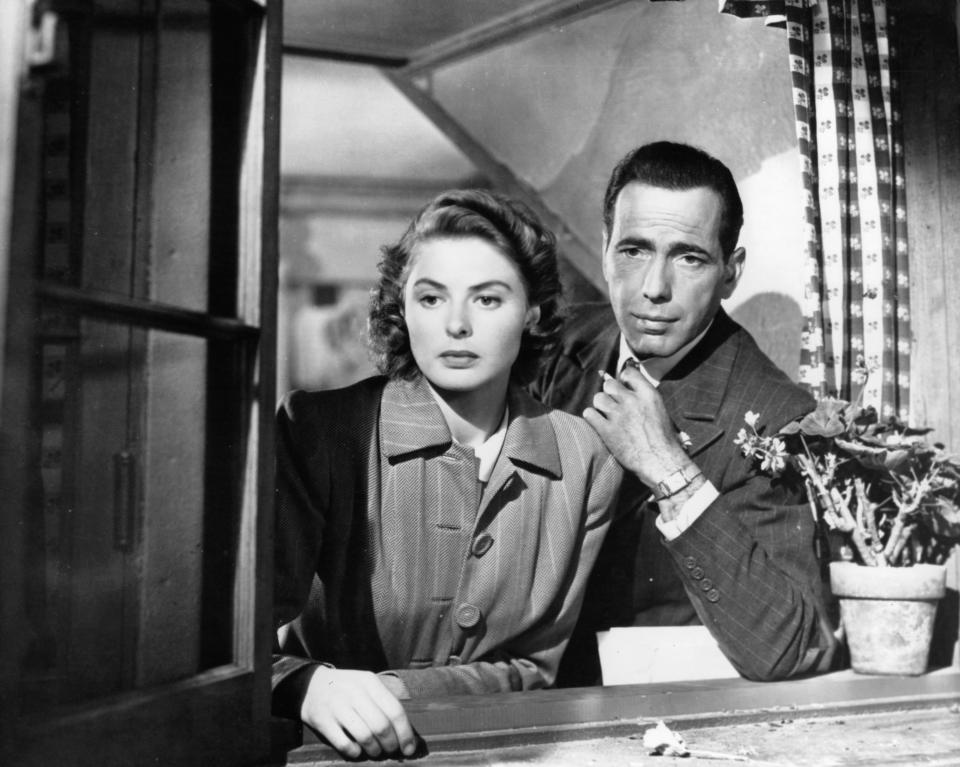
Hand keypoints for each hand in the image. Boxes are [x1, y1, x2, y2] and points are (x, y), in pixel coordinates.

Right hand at [300, 666, 416, 759]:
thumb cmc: (347, 689)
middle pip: (381, 726)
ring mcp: (337, 706)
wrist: (310, 685)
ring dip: (374, 750)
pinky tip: (358, 751)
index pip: (395, 710)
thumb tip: (407, 734)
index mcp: (369, 682)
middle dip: (390, 744)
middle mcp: (354, 692)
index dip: (405, 733)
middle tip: (391, 751)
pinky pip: (345, 744)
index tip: (409, 749)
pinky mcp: (323, 721)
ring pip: (365, 736)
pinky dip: (355, 752)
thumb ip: (384, 703)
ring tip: (376, 752)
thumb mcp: (366, 685)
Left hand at [584, 365, 697, 494]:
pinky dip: (592, 417)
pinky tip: (598, 422)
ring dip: (601, 405)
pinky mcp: (607, 430)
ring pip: (598, 398)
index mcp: (648, 395)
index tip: (623, 386)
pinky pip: (589, 414)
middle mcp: (632, 401)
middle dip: (610, 392)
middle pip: (610, 384)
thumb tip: (632, 393)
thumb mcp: (661, 412)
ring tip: (606, 414)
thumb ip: (646, 400)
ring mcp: (618, 415)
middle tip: (613, 403)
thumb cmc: (665, 441)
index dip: (623, 379)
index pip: (629, 373)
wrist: (660, 462)